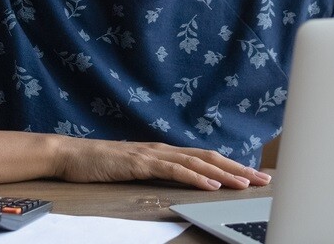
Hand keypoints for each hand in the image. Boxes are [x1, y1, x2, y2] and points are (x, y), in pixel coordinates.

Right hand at [51, 137, 270, 190]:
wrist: (72, 155)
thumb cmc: (101, 164)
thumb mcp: (135, 168)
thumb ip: (157, 171)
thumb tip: (180, 180)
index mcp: (164, 151)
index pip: (205, 157)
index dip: (231, 165)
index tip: (252, 175)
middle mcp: (163, 149)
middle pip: (209, 157)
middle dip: (238, 168)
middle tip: (262, 179)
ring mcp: (152, 154)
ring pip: (197, 162)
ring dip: (224, 173)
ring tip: (245, 183)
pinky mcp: (141, 163)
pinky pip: (173, 170)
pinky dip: (195, 177)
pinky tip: (210, 184)